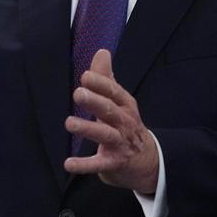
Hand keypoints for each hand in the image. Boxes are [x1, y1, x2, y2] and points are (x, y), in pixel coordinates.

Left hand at [63, 49, 159, 194]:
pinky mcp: (114, 163)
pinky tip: (68, 164)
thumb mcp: (120, 101)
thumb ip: (107, 78)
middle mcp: (125, 123)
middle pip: (110, 110)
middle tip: (78, 93)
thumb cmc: (127, 125)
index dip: (101, 84)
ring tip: (70, 123)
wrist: (148, 161)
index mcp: (125, 105)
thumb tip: (102, 51)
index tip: (86, 76)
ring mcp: (120, 143)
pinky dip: (84, 165)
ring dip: (88, 129)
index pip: (114, 92)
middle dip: (95, 101)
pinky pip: (98, 164)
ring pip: (105, 135)